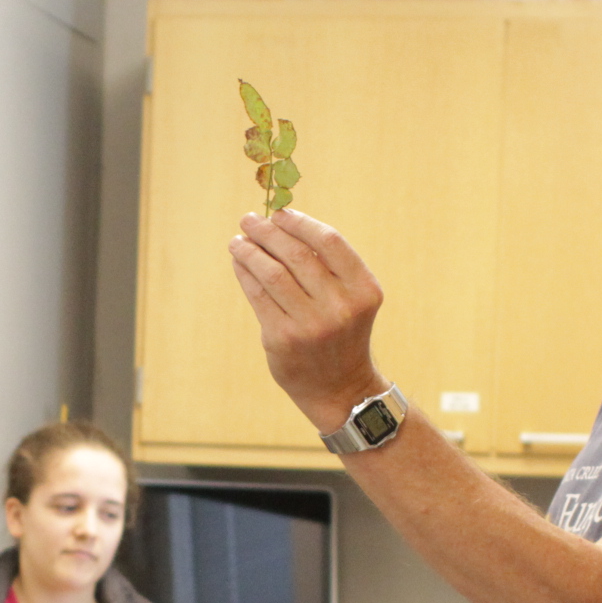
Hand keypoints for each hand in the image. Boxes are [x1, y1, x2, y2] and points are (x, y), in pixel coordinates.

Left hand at [226, 208, 388, 431]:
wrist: (340, 388)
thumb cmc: (342, 333)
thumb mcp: (351, 298)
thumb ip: (327, 265)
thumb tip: (280, 223)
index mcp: (364, 290)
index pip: (329, 241)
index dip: (300, 223)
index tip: (279, 214)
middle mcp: (340, 307)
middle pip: (296, 254)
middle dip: (268, 232)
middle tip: (249, 220)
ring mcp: (310, 325)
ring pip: (272, 273)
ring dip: (249, 251)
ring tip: (237, 240)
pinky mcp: (283, 339)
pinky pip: (257, 296)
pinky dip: (244, 273)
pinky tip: (239, 263)